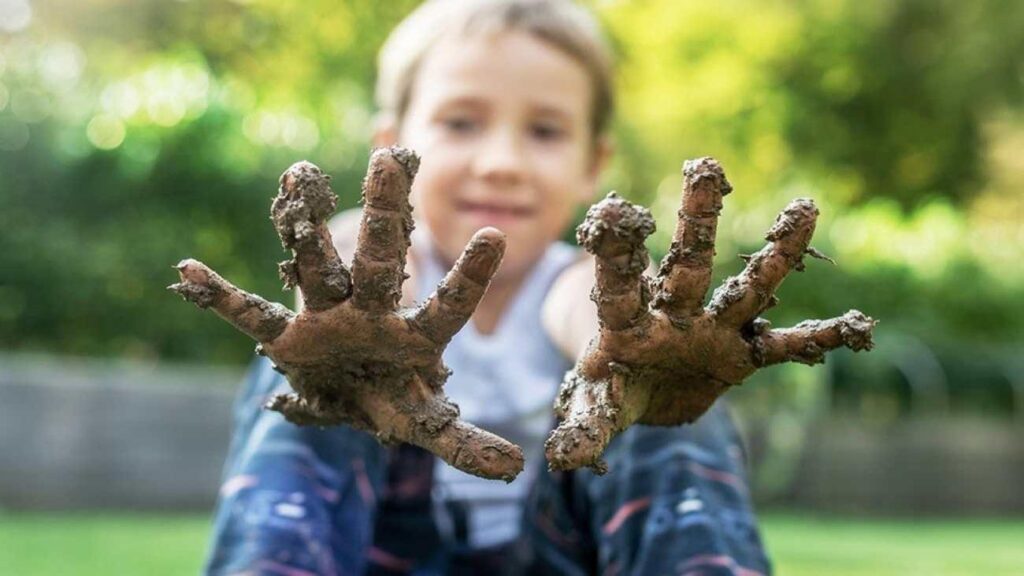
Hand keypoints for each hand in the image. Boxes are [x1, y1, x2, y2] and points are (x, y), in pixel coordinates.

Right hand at [170, 147, 523, 480]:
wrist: (347, 396)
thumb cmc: (395, 398)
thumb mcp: (427, 423)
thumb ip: (465, 442)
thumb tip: (517, 468)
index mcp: (415, 334)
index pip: (448, 304)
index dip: (469, 277)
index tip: (494, 236)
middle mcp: (372, 311)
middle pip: (379, 260)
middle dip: (383, 215)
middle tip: (389, 161)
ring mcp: (329, 315)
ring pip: (318, 264)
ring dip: (304, 225)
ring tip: (298, 174)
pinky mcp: (289, 335)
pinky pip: (252, 316)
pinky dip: (220, 299)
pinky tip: (187, 273)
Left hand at [545, 158, 875, 472]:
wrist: (645, 394)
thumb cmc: (613, 388)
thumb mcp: (597, 407)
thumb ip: (584, 427)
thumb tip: (559, 459)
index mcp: (627, 323)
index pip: (619, 282)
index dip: (617, 251)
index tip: (614, 209)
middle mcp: (675, 314)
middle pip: (688, 262)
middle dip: (698, 219)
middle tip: (707, 166)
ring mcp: (713, 330)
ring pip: (747, 288)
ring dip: (776, 255)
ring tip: (805, 208)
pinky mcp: (742, 355)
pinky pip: (786, 348)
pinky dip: (818, 341)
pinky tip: (857, 326)